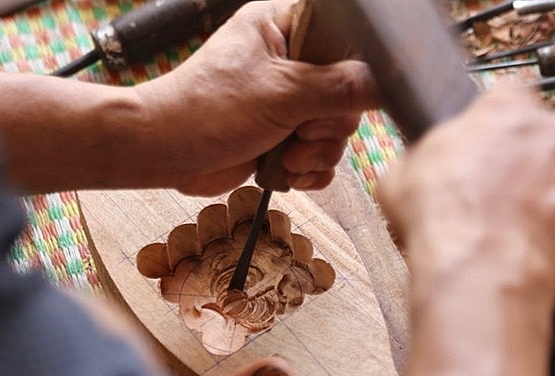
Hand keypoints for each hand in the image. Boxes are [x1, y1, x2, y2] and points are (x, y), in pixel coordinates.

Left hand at [135, 0, 378, 194]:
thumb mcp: (281, 93)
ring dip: (317, 152)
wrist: (165, 153)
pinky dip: (309, 170)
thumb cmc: (205, 109)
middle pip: (348, 92)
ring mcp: (288, 101)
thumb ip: (340, 87)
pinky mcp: (283, 135)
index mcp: (284, 26)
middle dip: (328, 124)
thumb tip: (388, 83)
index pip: (345, 34)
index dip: (353, 65)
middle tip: (299, 129)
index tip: (345, 91)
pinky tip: (288, 170)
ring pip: (337, 129)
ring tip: (287, 153)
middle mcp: (290, 60)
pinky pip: (321, 155)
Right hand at [378, 86, 554, 307]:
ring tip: (525, 234)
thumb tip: (419, 168)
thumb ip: (425, 158)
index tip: (490, 149)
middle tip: (504, 200)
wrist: (481, 268)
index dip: (499, 126)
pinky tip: (548, 254)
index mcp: (507, 109)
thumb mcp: (401, 175)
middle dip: (532, 166)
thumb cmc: (442, 219)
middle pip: (550, 140)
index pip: (512, 96)